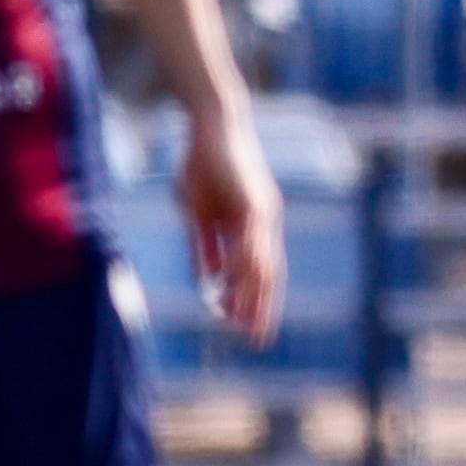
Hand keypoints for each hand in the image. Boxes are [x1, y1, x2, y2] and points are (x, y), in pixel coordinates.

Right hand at [181, 104, 283, 345]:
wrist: (211, 125)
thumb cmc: (202, 163)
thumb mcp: (199, 211)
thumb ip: (206, 243)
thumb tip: (212, 276)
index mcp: (252, 227)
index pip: (258, 272)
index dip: (253, 301)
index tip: (245, 328)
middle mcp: (264, 223)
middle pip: (267, 274)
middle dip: (260, 308)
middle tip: (256, 340)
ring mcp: (262, 213)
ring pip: (261, 263)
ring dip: (253, 295)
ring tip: (246, 323)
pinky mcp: (253, 202)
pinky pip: (250, 242)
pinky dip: (244, 266)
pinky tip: (236, 286)